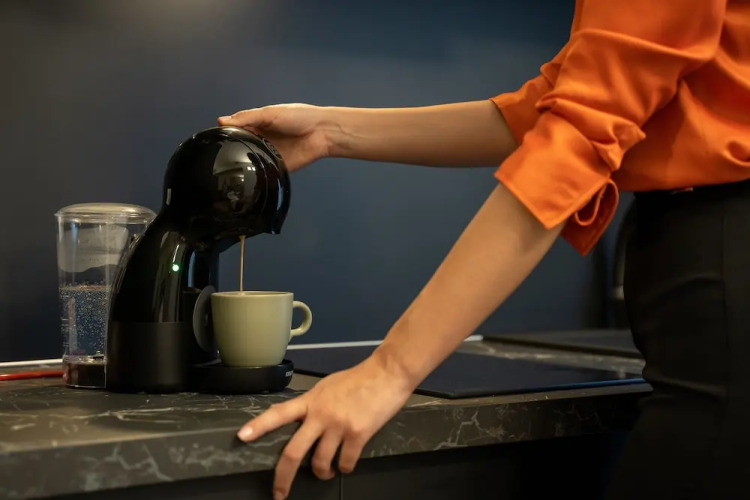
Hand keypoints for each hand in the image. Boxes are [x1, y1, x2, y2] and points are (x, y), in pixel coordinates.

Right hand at [218, 104, 332, 171]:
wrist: (322, 133)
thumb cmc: (299, 117)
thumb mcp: (270, 113)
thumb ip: (247, 118)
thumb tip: (222, 121)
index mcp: (258, 124)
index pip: (236, 130)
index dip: (225, 134)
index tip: (211, 139)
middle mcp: (261, 140)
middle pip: (241, 146)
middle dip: (231, 150)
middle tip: (218, 155)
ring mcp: (268, 154)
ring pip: (250, 161)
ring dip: (242, 163)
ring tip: (228, 166)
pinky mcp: (277, 167)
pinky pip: (263, 172)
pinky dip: (256, 173)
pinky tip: (246, 175)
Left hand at [236, 353, 413, 499]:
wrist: (388, 373)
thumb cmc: (359, 378)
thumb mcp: (328, 387)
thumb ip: (313, 404)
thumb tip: (303, 419)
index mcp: (311, 400)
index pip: (278, 413)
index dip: (259, 426)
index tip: (242, 437)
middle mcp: (320, 414)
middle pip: (294, 452)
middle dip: (283, 478)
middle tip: (279, 494)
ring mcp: (338, 426)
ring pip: (320, 463)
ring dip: (321, 474)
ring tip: (325, 473)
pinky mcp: (358, 434)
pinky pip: (345, 463)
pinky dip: (344, 468)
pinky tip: (346, 464)